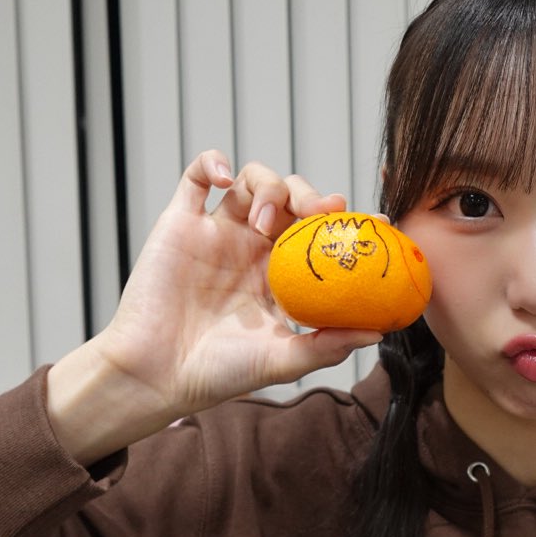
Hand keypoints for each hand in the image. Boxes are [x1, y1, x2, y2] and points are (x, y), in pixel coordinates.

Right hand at [47, 153, 380, 463]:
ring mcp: (217, 233)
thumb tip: (378, 332)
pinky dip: (213, 162)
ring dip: (269, 187)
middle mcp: (253, 249)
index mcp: (282, 276)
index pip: (323, 236)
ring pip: (253, 181)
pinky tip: (225, 177)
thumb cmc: (217, 373)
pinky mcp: (180, 223)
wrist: (156, 374)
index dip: (348, 224)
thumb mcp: (281, 361)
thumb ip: (327, 346)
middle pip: (293, 200)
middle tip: (321, 212)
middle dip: (311, 196)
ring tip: (263, 221)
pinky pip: (196, 177)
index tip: (374, 223)